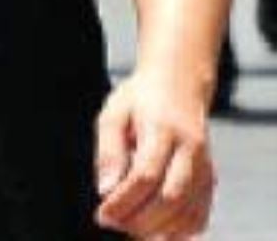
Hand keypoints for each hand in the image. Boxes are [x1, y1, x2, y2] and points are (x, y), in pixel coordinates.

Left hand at [94, 67, 215, 236]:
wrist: (179, 85)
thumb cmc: (139, 100)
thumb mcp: (113, 114)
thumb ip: (108, 151)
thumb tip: (105, 190)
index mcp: (163, 129)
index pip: (146, 174)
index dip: (124, 200)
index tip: (102, 213)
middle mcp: (191, 150)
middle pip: (170, 197)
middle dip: (139, 219)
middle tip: (111, 222)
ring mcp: (205, 166)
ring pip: (188, 211)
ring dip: (158, 229)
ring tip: (129, 228)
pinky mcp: (210, 179)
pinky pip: (200, 214)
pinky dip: (179, 230)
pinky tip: (156, 232)